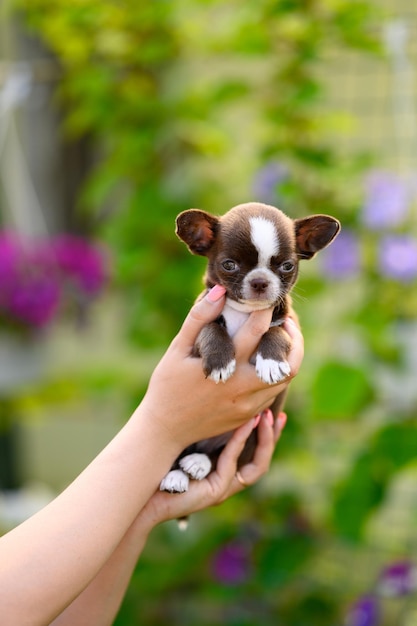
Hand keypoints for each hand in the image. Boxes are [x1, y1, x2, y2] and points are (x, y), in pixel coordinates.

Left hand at [135, 408, 286, 530]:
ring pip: (256, 466)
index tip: (274, 412)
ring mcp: (224, 488)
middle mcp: (228, 481)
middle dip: (272, 437)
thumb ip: (205, 427)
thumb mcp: (190, 441)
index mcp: (224, 470)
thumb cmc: (162, 465)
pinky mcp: (215, 492)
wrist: (144, 493)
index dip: (267, 434)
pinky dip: (239, 442)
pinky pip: (232, 463)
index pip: (256, 453)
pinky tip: (243, 424)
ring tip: (264, 417)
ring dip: (263, 440)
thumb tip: (215, 395)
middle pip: (263, 460)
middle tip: (278, 413)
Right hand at [139, 286, 303, 448]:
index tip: (267, 302)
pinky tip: (266, 363)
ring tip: (282, 341)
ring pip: (284, 381)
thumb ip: (199, 319)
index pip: (257, 333)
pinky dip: (277, 376)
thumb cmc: (168, 385)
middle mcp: (243, 389)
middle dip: (294, 340)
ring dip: (288, 359)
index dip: (266, 313)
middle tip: (288, 323)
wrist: (166, 429)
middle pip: (287, 364)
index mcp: (227, 368)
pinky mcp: (248, 417)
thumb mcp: (178, 349)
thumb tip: (220, 291)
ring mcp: (248, 406)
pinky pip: (273, 394)